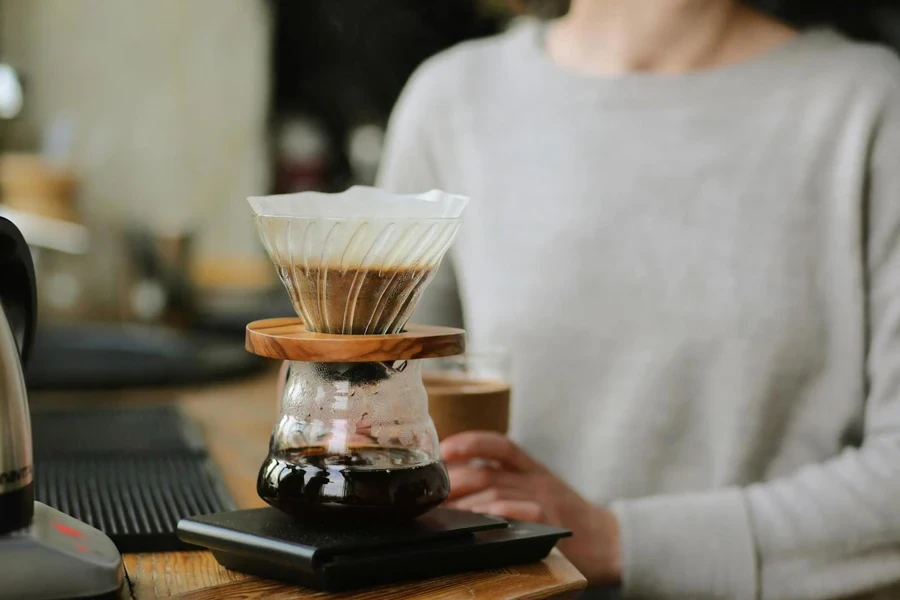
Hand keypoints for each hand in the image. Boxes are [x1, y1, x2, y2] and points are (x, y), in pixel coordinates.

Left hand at [441, 431, 620, 585]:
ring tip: (445, 515)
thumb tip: (459, 486)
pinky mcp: (548, 524)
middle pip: (487, 473)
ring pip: (495, 495)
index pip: (500, 446)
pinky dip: (492, 516)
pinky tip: (476, 523)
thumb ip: (509, 482)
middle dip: (455, 482)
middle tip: (433, 496)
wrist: (610, 541)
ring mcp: (543, 502)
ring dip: (465, 505)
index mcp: (533, 470)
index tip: (445, 448)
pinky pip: (515, 514)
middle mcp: (537, 481)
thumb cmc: (568, 517)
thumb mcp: (541, 490)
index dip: (470, 443)